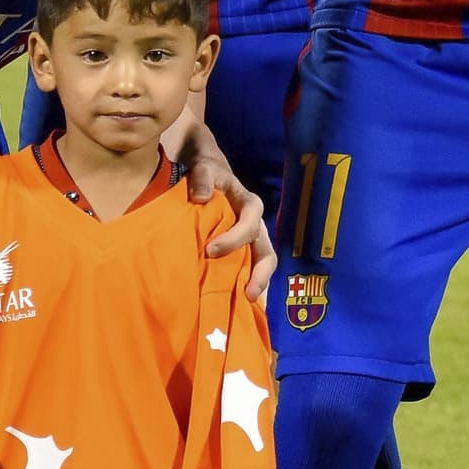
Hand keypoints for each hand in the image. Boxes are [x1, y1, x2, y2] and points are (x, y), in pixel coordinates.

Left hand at [179, 120, 274, 302]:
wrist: (207, 174)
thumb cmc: (207, 172)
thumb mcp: (204, 166)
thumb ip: (202, 177)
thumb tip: (201, 197)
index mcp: (250, 205)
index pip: (249, 225)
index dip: (233, 239)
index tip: (210, 250)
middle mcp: (256, 225)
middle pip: (267, 252)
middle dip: (261, 274)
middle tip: (249, 294)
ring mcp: (251, 239)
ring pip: (262, 263)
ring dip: (257, 282)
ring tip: (248, 301)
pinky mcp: (241, 249)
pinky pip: (248, 267)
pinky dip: (244, 282)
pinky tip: (236, 300)